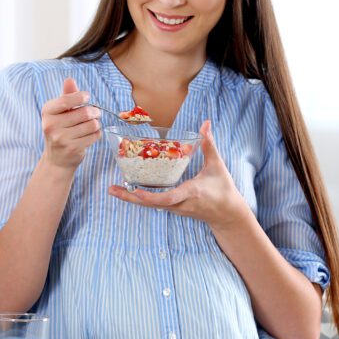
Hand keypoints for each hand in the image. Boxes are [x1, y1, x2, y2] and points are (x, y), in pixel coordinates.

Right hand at [41, 78, 100, 169]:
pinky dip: (97, 134)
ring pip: (92, 125)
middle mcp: (51, 125)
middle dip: (94, 112)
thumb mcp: (60, 112)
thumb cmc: (60, 130)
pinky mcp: (73, 148)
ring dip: (97, 124)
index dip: (80, 97)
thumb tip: (70, 79)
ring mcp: (61, 138)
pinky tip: (90, 135)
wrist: (57, 159)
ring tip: (92, 125)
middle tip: (95, 113)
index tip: (87, 97)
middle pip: (85, 112)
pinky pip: (95, 136)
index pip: (66, 100)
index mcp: (47, 112)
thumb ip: (67, 96)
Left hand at [108, 120, 249, 229]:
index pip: (169, 197)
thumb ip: (209, 144)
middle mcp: (180, 204)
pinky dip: (140, 198)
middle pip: (151, 203)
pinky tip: (129, 190)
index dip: (151, 196)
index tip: (137, 191)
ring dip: (131, 198)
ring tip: (113, 189)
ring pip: (150, 205)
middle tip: (111, 189)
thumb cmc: (223, 189)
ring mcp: (175, 208)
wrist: (226, 214)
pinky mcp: (173, 208)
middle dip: (130, 197)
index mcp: (191, 193)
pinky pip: (154, 204)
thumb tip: (205, 124)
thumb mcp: (217, 166)